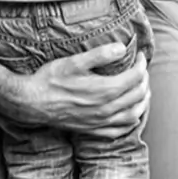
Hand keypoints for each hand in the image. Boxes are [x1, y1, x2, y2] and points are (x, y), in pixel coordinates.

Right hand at [10, 45, 149, 137]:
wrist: (32, 102)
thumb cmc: (51, 80)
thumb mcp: (74, 62)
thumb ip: (100, 54)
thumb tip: (122, 48)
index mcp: (105, 90)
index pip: (135, 77)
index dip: (142, 64)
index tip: (141, 56)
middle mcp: (107, 108)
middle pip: (138, 95)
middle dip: (144, 80)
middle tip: (142, 70)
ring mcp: (100, 121)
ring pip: (134, 114)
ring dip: (143, 102)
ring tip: (143, 91)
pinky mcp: (93, 130)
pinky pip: (120, 130)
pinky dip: (131, 121)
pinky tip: (130, 114)